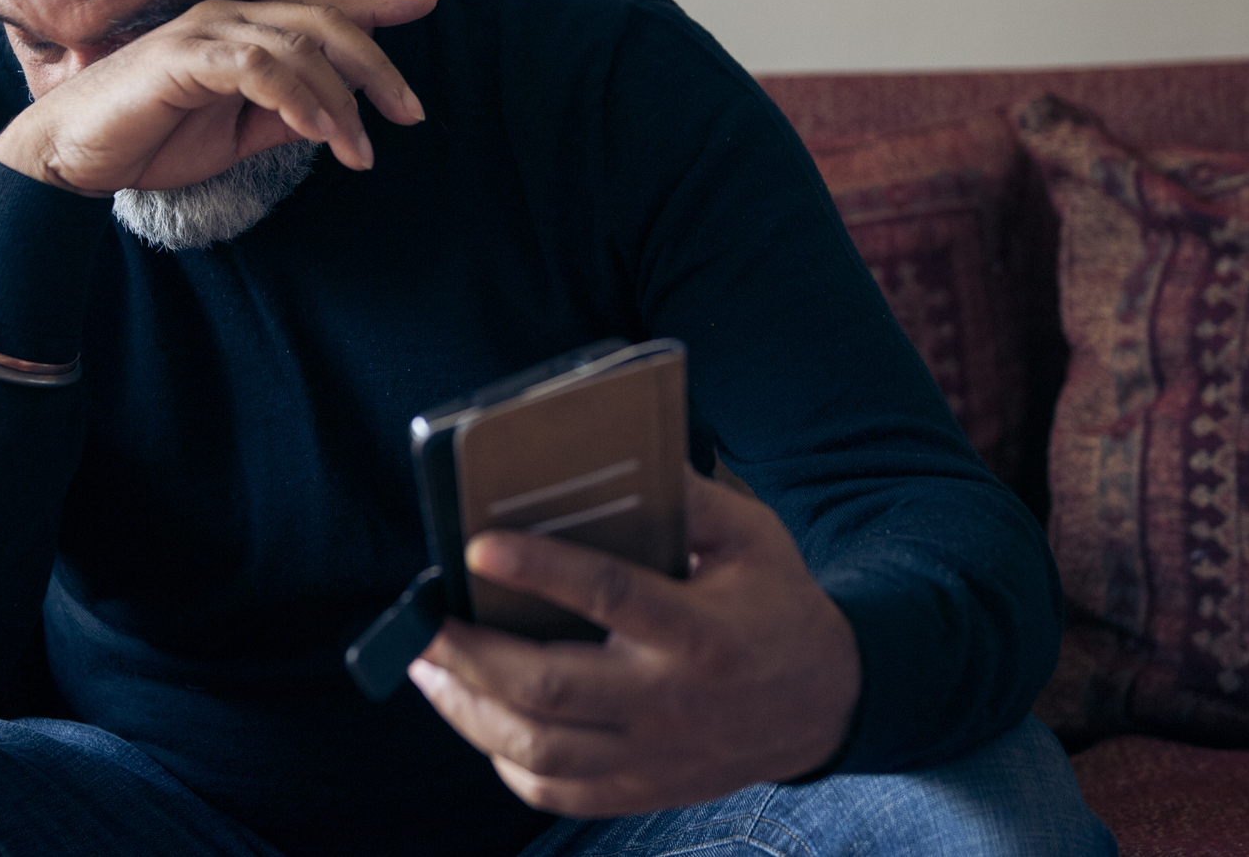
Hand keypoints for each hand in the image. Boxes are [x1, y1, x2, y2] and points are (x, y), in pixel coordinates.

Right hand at [0, 0, 436, 194]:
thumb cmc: (150, 140)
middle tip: (411, 112)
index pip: (321, 6)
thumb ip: (283, 118)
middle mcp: (229, 18)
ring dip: (339, 103)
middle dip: (377, 63)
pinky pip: (259, 69)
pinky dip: (298, 99)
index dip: (375, 2)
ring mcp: (205, 33)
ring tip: (361, 153)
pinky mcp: (183, 59)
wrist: (72, 156)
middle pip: (324, 22)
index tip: (426, 2)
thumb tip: (334, 118)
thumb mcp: (235, 134)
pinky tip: (320, 134)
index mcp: (243, 29)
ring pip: (299, 48)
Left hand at [410, 469, 860, 816]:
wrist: (827, 706)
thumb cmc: (778, 605)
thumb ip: (692, 499)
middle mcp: (671, 702)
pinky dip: (503, 756)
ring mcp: (653, 757)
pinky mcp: (642, 790)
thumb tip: (621, 458)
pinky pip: (553, 788)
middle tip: (421, 621)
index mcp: (700, 631)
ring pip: (539, 747)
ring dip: (468, 708)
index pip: (610, 596)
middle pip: (551, 688)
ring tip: (427, 663)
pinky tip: (476, 714)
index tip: (476, 546)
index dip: (541, 570)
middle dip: (472, 653)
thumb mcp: (754, 537)